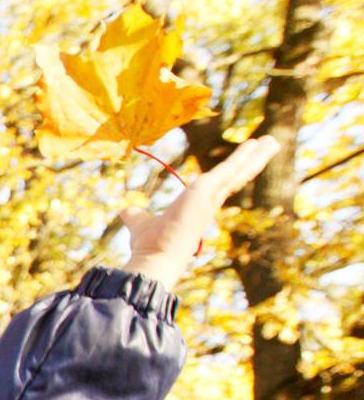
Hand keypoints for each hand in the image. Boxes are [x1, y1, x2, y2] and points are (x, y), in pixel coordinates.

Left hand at [121, 137, 277, 291]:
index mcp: (198, 209)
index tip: (240, 164)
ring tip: (272, 140)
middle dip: (252, 162)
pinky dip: (245, 157)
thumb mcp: (141, 225)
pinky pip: (230, 169)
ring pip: (239, 172)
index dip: (231, 174)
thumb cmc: (150, 248)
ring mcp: (211, 198)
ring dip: (256, 156)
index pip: (220, 187)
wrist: (155, 259)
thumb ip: (136, 217)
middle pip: (236, 178)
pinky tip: (256, 144)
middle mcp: (209, 204)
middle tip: (268, 145)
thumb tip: (127, 211)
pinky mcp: (207, 191)